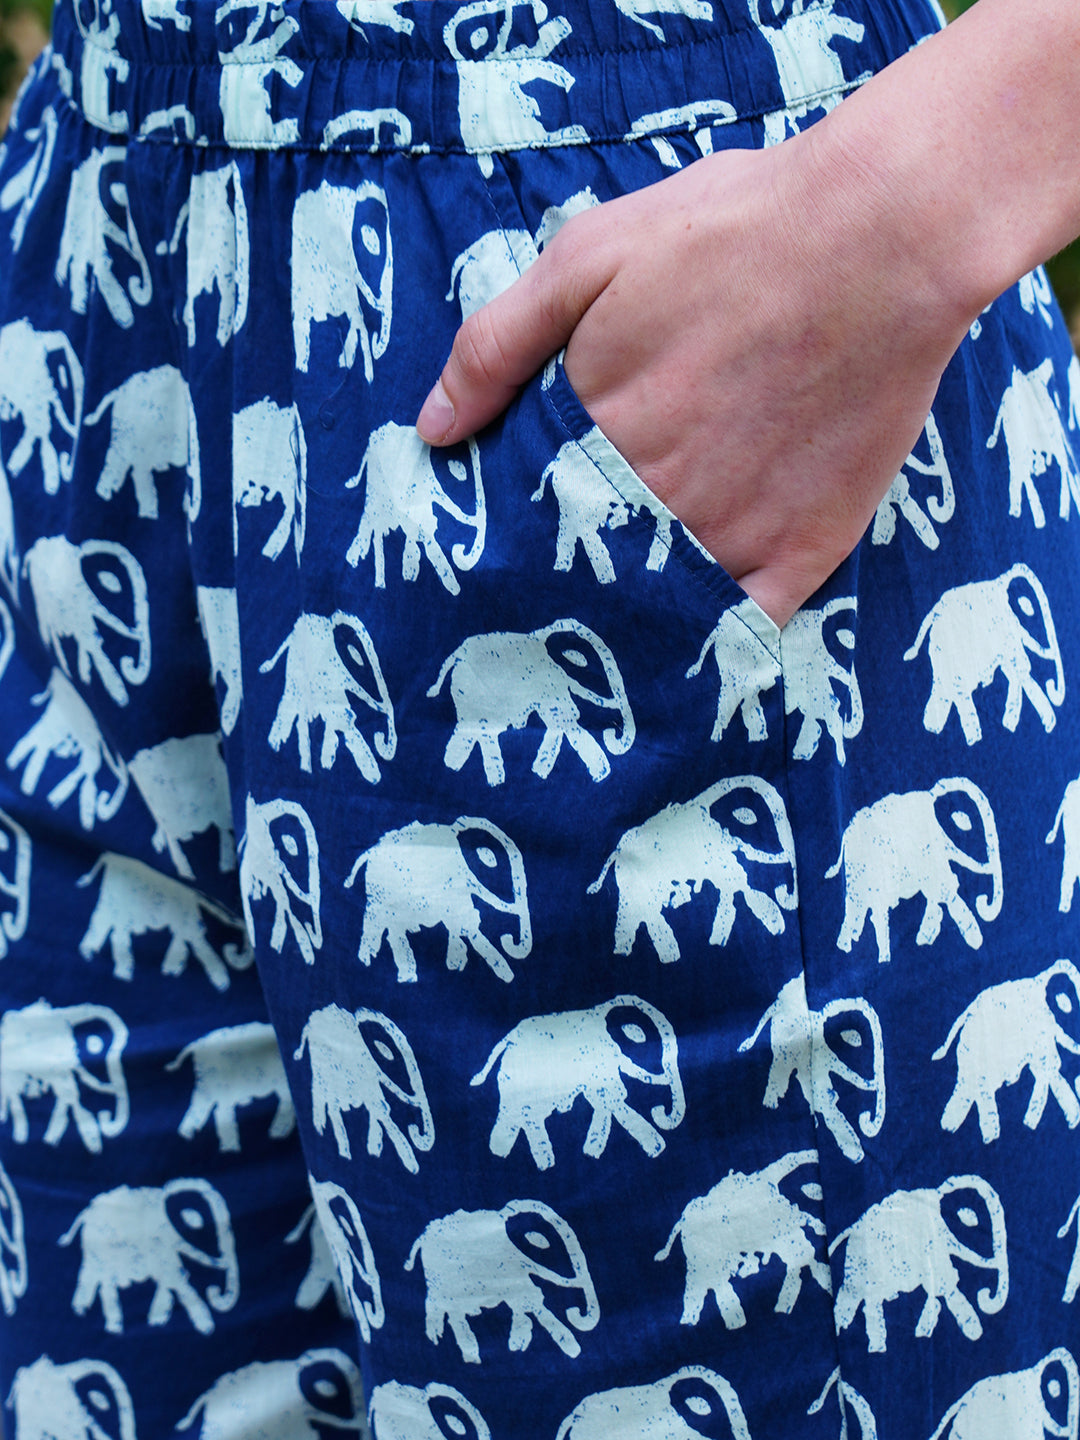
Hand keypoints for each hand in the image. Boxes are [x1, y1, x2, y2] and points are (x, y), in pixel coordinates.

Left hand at [417, 123, 970, 627]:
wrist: (880, 235)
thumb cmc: (730, 234)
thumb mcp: (586, 257)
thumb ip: (498, 345)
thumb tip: (431, 429)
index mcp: (595, 443)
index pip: (526, 526)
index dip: (510, 543)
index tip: (493, 561)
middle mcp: (657, 505)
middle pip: (588, 575)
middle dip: (562, 589)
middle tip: (544, 604)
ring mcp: (735, 535)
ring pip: (658, 610)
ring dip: (629, 622)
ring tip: (606, 632)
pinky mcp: (807, 549)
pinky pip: (745, 628)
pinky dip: (714, 643)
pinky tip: (691, 647)